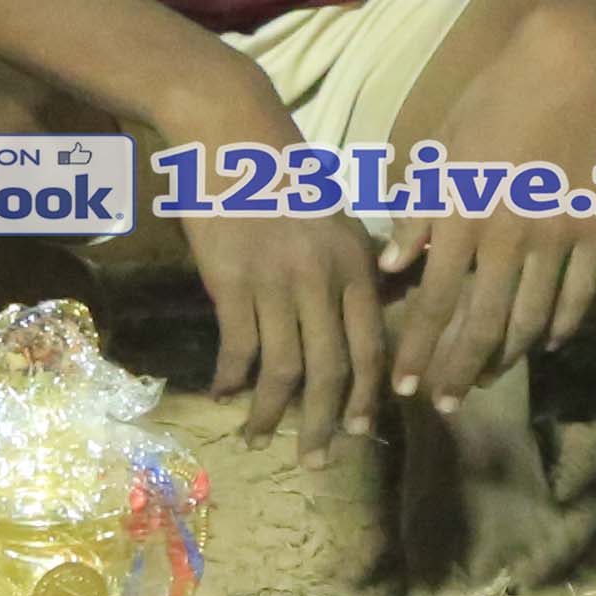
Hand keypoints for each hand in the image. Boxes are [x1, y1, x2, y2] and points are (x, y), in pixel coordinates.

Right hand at [186, 121, 392, 444]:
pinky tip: (223, 395)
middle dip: (324, 425)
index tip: (356, 432)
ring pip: (284, 371)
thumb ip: (355, 268)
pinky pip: (239, 348)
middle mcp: (324, 280)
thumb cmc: (286, 174)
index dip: (364, 398)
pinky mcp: (232, 282)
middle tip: (315, 462)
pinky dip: (232, 380)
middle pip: (331, 371)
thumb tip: (372, 316)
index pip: (370, 348)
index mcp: (357, 265)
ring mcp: (277, 283)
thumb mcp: (338, 216)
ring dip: (272, 415)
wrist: (233, 134)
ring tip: (259, 440)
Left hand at [379, 22, 595, 407]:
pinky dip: (558, 327)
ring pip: (529, 318)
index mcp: (462, 211)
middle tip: (445, 403)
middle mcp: (508, 233)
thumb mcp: (441, 147)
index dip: (420, 349)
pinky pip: (578, 297)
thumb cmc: (494, 99)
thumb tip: (391, 266)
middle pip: (481, 322)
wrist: (570, 63)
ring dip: (505, 358)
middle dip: (458, 371)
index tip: (405, 385)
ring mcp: (557, 235)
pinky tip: (543, 344)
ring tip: (488, 379)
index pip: (435, 300)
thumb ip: (417, 210)